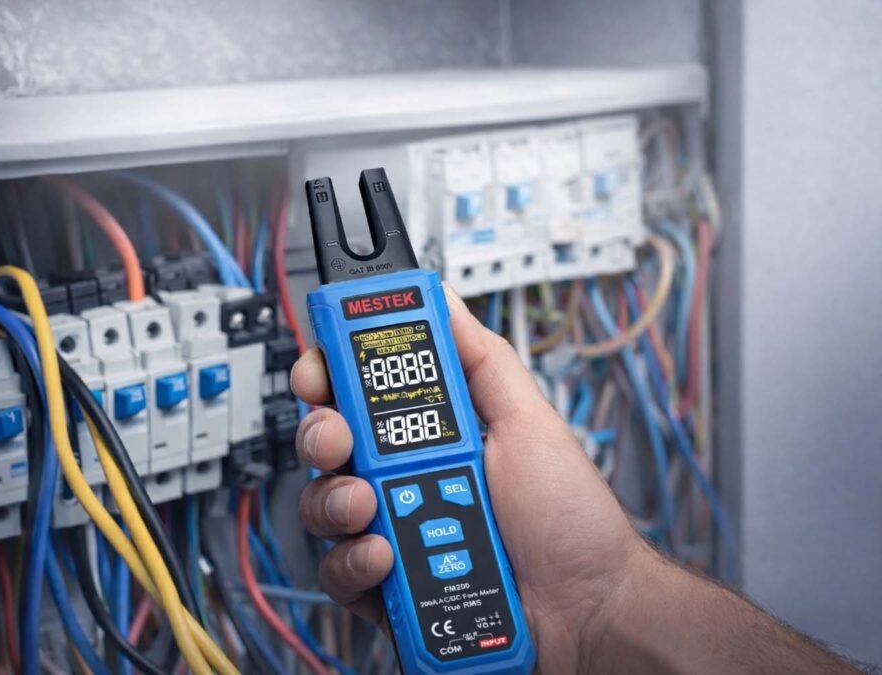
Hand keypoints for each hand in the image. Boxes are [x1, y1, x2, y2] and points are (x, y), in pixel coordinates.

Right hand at [291, 282, 648, 671]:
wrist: (586, 608)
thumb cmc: (568, 519)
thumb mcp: (528, 421)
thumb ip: (481, 358)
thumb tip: (442, 299)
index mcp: (429, 433)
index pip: (358, 392)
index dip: (329, 374)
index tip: (322, 370)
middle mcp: (401, 478)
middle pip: (326, 444)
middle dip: (321, 434)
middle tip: (340, 440)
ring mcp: (389, 531)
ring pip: (322, 505)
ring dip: (338, 501)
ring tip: (374, 506)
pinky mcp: (382, 585)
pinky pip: (337, 570)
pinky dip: (354, 561)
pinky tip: (387, 557)